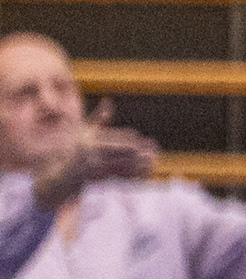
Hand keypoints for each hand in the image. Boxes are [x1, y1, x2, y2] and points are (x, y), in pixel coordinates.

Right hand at [38, 125, 160, 203]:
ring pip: (119, 164)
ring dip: (138, 163)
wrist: (60, 174)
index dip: (127, 139)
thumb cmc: (75, 149)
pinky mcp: (96, 178)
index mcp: (88, 140)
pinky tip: (145, 172)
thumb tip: (108, 100)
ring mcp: (92, 166)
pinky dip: (132, 173)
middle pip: (117, 151)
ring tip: (154, 160)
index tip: (141, 138)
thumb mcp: (83, 132)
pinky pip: (117, 175)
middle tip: (153, 149)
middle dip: (136, 151)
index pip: (111, 138)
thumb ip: (98, 118)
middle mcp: (89, 153)